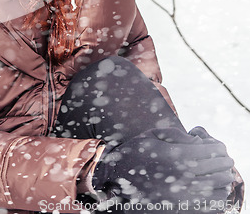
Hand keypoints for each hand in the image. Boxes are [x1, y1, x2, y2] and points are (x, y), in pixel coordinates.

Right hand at [92, 126, 234, 210]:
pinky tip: (207, 189)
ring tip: (215, 173)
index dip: (217, 146)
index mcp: (177, 156)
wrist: (118, 178)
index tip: (214, 146)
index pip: (213, 151)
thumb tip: (197, 140)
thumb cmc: (136, 152)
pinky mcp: (183, 209)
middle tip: (219, 158)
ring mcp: (185, 197)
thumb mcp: (153, 135)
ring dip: (221, 179)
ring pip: (220, 188)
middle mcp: (184, 178)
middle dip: (222, 161)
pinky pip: (212, 205)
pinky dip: (215, 196)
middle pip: (220, 169)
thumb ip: (177, 134)